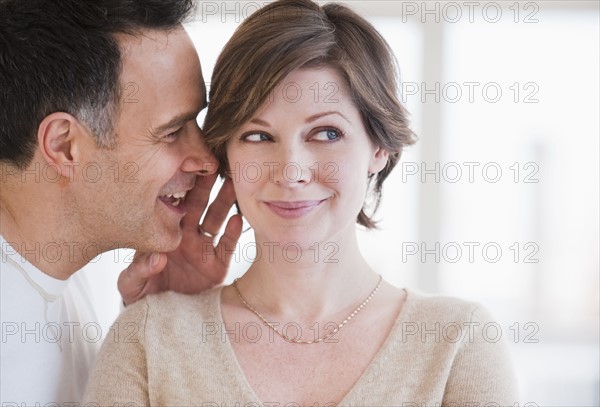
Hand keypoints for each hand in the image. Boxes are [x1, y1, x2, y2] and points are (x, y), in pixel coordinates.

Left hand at [118, 175, 242, 305]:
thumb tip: (158, 257)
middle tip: (214, 165)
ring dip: (224, 202)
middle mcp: (185, 237)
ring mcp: (202, 250)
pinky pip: (227, 246)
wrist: (161, 323)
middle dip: (206, 185)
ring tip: (233, 185)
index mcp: (163, 235)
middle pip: (197, 205)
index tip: (184, 166)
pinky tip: (238, 219)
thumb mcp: (131, 286)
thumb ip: (138, 271)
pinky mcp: (217, 267)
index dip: (178, 187)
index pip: (172, 205)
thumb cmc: (142, 300)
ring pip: (216, 220)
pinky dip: (234, 233)